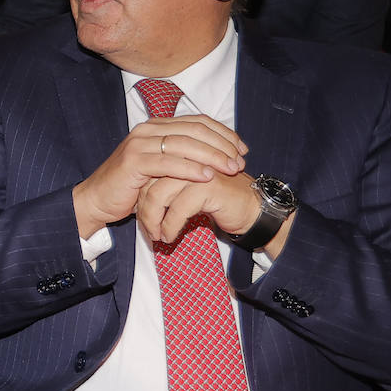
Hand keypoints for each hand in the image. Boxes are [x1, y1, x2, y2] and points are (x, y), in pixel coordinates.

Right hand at [72, 114, 246, 237]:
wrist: (97, 199)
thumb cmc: (131, 186)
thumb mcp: (161, 167)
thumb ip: (182, 156)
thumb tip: (218, 155)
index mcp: (156, 126)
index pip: (198, 121)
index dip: (223, 133)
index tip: (242, 149)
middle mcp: (147, 129)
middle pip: (195, 129)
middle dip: (222, 145)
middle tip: (240, 161)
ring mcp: (139, 143)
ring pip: (184, 143)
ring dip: (212, 156)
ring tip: (230, 168)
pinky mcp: (134, 161)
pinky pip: (168, 162)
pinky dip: (190, 168)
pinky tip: (207, 176)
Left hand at [135, 169, 257, 242]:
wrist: (253, 210)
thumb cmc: (219, 201)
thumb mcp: (186, 192)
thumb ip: (165, 189)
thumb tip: (137, 203)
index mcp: (182, 154)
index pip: (148, 172)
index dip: (139, 196)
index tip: (138, 217)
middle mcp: (188, 158)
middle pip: (149, 182)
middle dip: (144, 209)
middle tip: (146, 230)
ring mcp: (198, 170)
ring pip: (159, 194)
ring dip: (153, 219)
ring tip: (156, 236)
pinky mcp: (208, 187)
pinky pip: (178, 208)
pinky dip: (170, 226)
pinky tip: (168, 236)